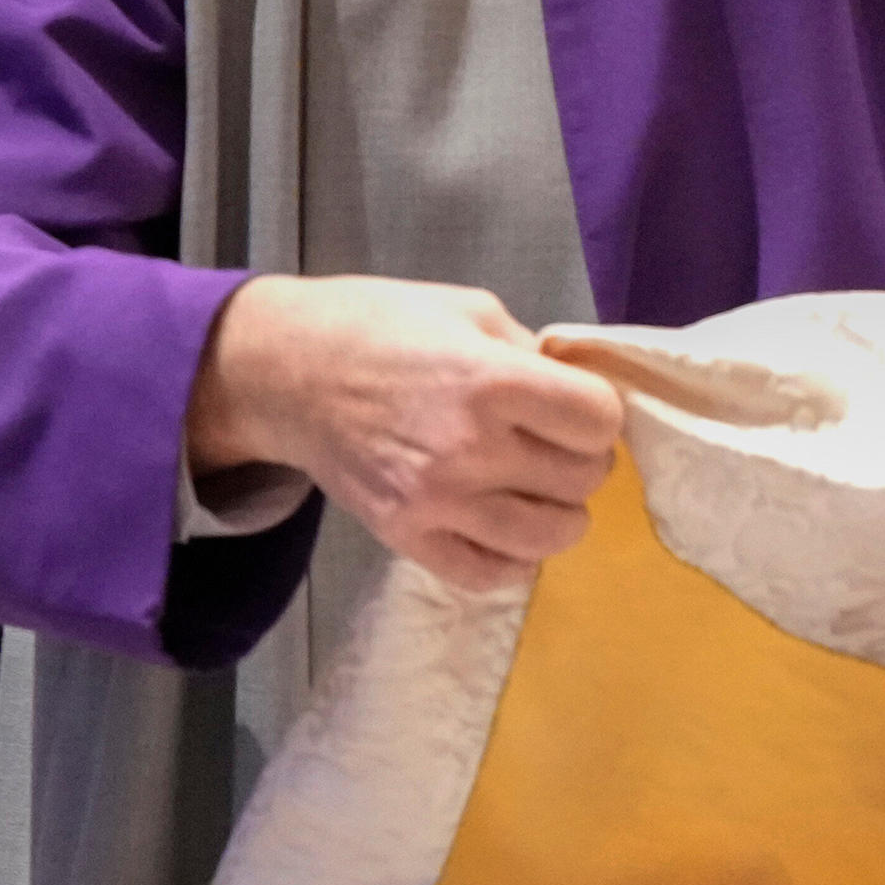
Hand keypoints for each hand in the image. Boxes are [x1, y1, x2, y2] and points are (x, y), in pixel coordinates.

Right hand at [185, 275, 630, 586]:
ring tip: (535, 488)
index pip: (598, 420)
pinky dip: (514, 558)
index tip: (575, 405)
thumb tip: (576, 391)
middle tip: (552, 442)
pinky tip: (504, 526)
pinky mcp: (408, 538)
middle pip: (582, 479)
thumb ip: (529, 351)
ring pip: (551, 536)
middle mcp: (470, 448)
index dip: (597, 411)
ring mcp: (438, 502)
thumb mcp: (467, 309)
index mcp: (490, 380)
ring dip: (558, 512)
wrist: (285, 372)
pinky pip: (493, 574)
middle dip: (580, 458)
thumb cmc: (377, 326)